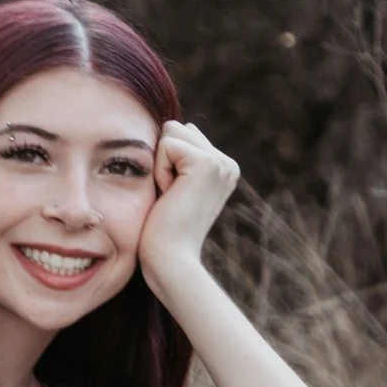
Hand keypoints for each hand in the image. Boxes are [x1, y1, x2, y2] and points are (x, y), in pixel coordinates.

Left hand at [138, 119, 239, 284]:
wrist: (171, 260)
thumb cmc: (163, 232)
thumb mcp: (175, 188)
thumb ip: (181, 158)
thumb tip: (177, 125)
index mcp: (223, 170)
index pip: (182, 136)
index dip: (165, 163)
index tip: (174, 197)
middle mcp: (227, 164)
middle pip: (176, 129)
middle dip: (162, 160)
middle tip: (171, 197)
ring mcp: (221, 163)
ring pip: (171, 133)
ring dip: (160, 165)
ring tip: (171, 195)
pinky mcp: (207, 163)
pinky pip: (165, 145)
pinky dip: (159, 171)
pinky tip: (170, 195)